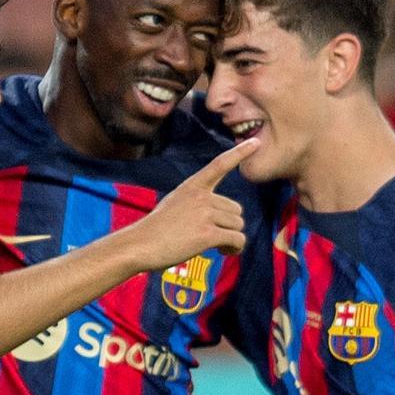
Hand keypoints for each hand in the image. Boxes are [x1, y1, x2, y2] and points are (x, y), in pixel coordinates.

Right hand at [127, 139, 258, 267]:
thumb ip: (197, 203)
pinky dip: (234, 248)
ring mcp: (204, 214)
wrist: (139, 245)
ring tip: (215, 245)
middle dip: (229, 225)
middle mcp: (200, 197)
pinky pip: (237, 239)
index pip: (219, 165)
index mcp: (192, 186)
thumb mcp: (174, 204)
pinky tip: (223, 252)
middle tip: (213, 236)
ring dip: (231, 238)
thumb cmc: (155, 230)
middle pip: (236, 210)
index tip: (256, 142)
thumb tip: (220, 217)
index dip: (239, 153)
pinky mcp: (207, 234)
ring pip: (238, 225)